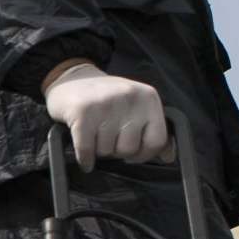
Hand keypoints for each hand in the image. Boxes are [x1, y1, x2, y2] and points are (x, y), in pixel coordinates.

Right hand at [44, 61, 172, 169]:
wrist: (70, 78)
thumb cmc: (106, 98)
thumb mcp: (135, 107)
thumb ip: (153, 130)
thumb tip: (168, 157)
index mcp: (148, 98)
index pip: (156, 140)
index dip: (145, 154)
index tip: (133, 155)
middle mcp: (130, 98)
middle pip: (129, 149)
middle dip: (117, 152)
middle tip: (109, 142)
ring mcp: (105, 104)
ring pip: (106, 151)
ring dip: (98, 152)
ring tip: (95, 140)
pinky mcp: (82, 112)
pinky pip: (86, 149)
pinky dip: (85, 159)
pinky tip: (85, 160)